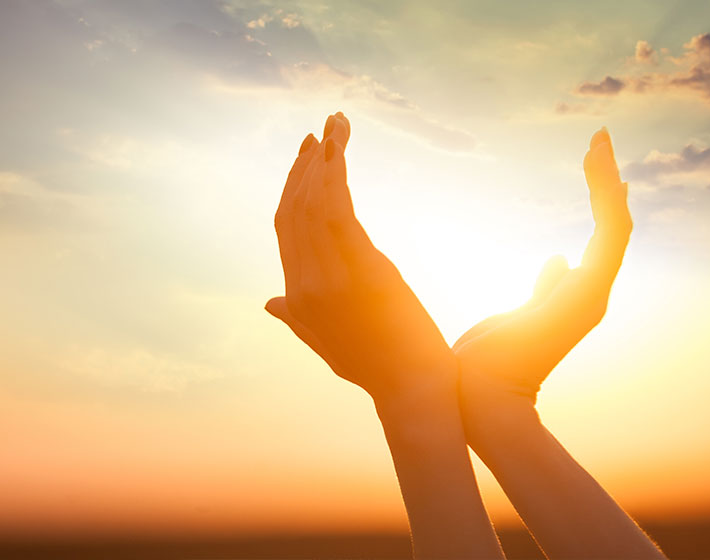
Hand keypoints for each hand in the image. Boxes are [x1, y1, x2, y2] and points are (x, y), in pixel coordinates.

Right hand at [266, 113, 455, 402]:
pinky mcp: (363, 272)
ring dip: (322, 161)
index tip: (305, 157)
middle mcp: (304, 285)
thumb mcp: (326, 342)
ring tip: (334, 126)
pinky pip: (339, 212)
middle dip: (304, 167)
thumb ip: (295, 318)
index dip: (291, 188)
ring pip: (314, 205)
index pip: (285, 229)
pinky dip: (336, 177)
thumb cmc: (376, 367)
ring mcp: (330, 279)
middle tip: (319, 132)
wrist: (412, 391)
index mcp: (296, 298)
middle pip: (294, 211)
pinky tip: (340, 153)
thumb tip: (268, 302)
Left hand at [453, 128, 631, 402]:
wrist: (481, 399)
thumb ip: (545, 288)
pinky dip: (606, 202)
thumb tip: (559, 259)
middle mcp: (591, 293)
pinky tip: (602, 169)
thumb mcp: (517, 315)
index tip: (596, 167)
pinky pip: (608, 237)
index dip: (600, 200)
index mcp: (575, 295)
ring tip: (599, 142)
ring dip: (606, 182)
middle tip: (599, 140)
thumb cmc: (489, 362)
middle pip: (611, 226)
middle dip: (605, 182)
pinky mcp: (586, 295)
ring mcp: (592, 295)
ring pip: (614, 226)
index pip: (600, 238)